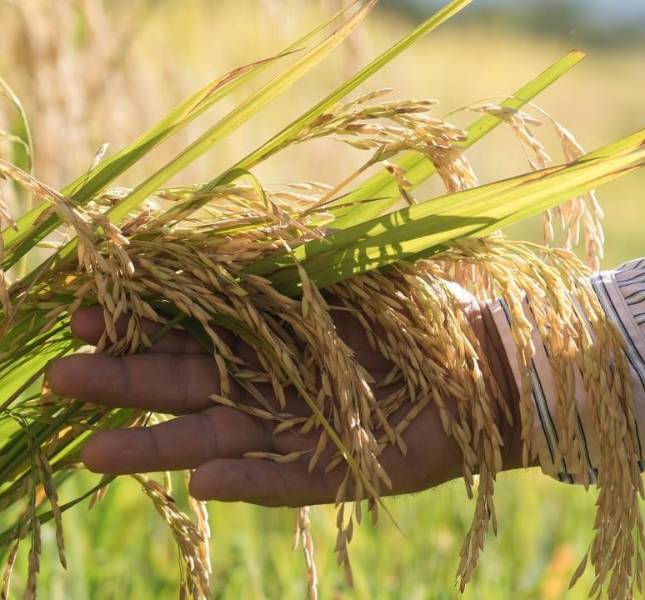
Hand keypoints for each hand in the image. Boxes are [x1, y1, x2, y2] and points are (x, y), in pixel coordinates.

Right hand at [46, 291, 520, 506]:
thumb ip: (294, 264)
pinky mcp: (332, 471)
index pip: (192, 332)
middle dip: (126, 382)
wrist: (485, 365)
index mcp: (274, 335)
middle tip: (62, 376)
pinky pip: (279, 481)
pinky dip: (244, 483)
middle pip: (188, 386)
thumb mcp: (354, 273)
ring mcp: (297, 431)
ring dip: (159, 447)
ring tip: (94, 452)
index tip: (89, 315)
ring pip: (216, 440)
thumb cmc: (420, 313)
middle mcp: (274, 384)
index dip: (142, 327)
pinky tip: (198, 485)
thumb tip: (220, 243)